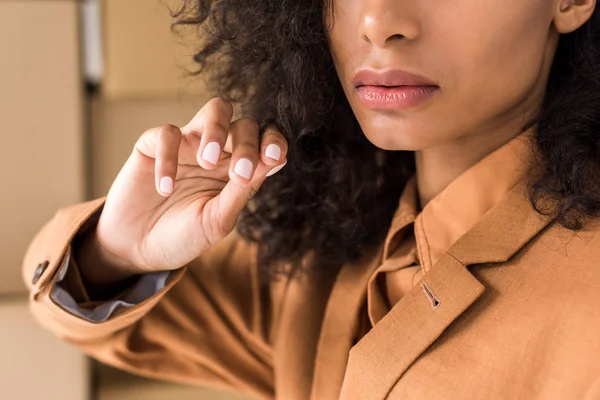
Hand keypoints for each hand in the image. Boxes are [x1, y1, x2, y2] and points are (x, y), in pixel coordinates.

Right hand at [90, 97, 287, 273]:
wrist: (137, 250)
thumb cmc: (183, 236)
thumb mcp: (218, 220)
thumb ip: (244, 190)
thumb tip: (276, 160)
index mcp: (238, 170)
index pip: (265, 142)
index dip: (274, 140)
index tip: (274, 156)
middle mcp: (218, 152)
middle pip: (244, 124)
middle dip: (247, 144)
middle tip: (239, 173)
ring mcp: (187, 145)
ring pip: (215, 110)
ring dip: (217, 131)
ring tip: (208, 161)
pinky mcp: (154, 145)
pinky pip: (167, 134)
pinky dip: (169, 159)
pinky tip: (165, 188)